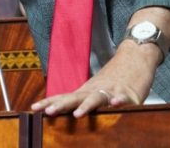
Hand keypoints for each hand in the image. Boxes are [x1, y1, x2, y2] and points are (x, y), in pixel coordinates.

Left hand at [30, 37, 160, 117]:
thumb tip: (67, 111)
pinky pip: (123, 98)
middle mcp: (96, 90)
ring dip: (87, 106)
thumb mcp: (97, 89)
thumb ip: (84, 100)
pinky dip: (119, 101)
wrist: (136, 55)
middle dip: (61, 105)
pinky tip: (114, 104)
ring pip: (98, 98)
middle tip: (48, 112)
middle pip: (76, 97)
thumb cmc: (116, 77)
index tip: (34, 109)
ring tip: (77, 114)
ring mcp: (112, 90)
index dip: (50, 102)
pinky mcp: (129, 93)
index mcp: (87, 91)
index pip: (65, 97)